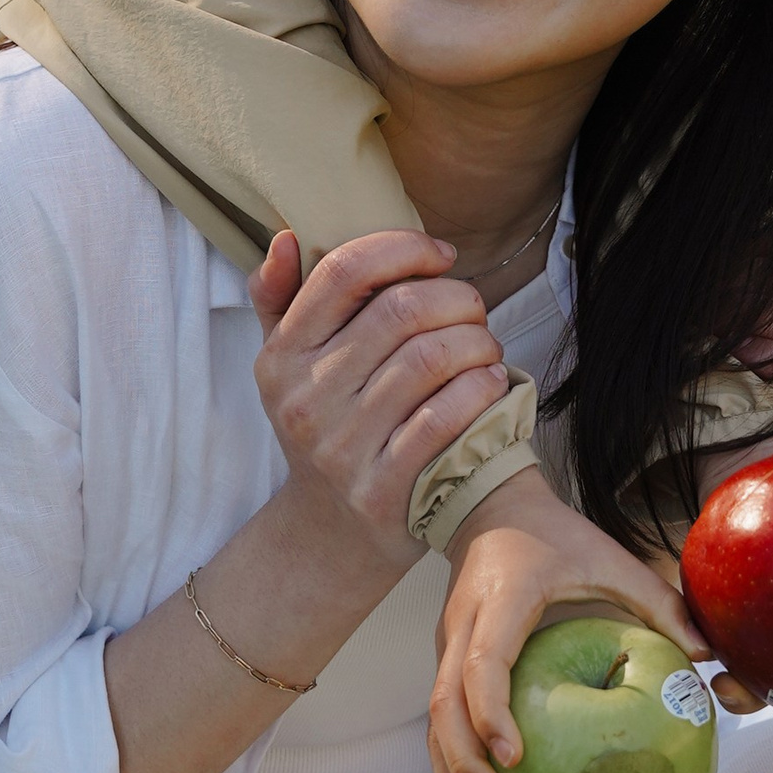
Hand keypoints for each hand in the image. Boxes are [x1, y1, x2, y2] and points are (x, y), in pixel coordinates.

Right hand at [250, 229, 512, 574]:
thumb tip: (287, 240)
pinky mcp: (383, 490)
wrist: (329, 532)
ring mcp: (342, 447)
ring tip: (487, 345)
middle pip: (401, 310)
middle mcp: (305, 399)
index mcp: (282, 356)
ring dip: (478, 341)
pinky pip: (445, 419)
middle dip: (456, 297)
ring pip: (431, 359)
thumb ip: (280, 301)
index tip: (441, 255)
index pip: (343, 271)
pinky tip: (491, 382)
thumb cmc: (325, 427)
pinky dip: (480, 391)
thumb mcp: (287, 367)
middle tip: (475, 308)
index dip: (404, 247)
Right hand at [432, 468, 695, 772]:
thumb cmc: (555, 535)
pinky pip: (441, 726)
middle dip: (466, 764)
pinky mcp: (445, 665)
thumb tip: (709, 654)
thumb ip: (658, 600)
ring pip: (434, 726)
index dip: (492, 712)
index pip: (483, 664)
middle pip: (444, 708)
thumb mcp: (608, 557)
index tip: (515, 756)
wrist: (489, 507)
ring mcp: (446, 649)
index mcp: (500, 602)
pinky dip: (453, 771)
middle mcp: (462, 629)